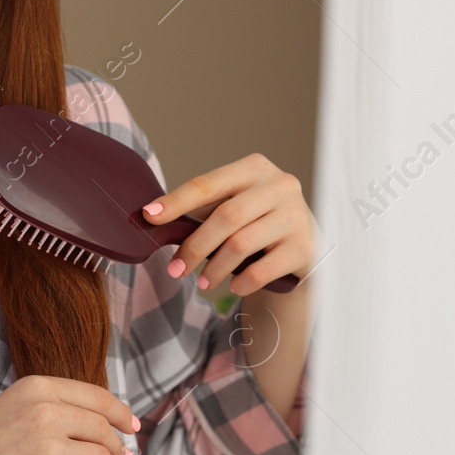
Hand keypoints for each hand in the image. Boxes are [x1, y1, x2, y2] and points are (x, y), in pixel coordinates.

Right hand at [0, 374, 137, 454]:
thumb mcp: (9, 410)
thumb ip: (47, 411)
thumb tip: (93, 427)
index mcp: (37, 388)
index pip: (96, 396)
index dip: (121, 413)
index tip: (132, 426)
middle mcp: (46, 411)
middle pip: (103, 428)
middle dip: (119, 447)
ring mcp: (48, 447)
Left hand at [141, 152, 318, 296]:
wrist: (304, 247)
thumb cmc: (257, 223)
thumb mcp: (235, 206)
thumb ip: (203, 210)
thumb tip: (154, 219)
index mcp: (254, 168)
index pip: (207, 184)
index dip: (176, 201)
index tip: (149, 216)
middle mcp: (279, 186)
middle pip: (225, 217)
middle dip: (194, 246)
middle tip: (175, 269)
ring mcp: (296, 215)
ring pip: (241, 245)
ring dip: (214, 269)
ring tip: (202, 283)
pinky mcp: (305, 247)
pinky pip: (262, 270)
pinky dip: (241, 282)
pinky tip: (233, 286)